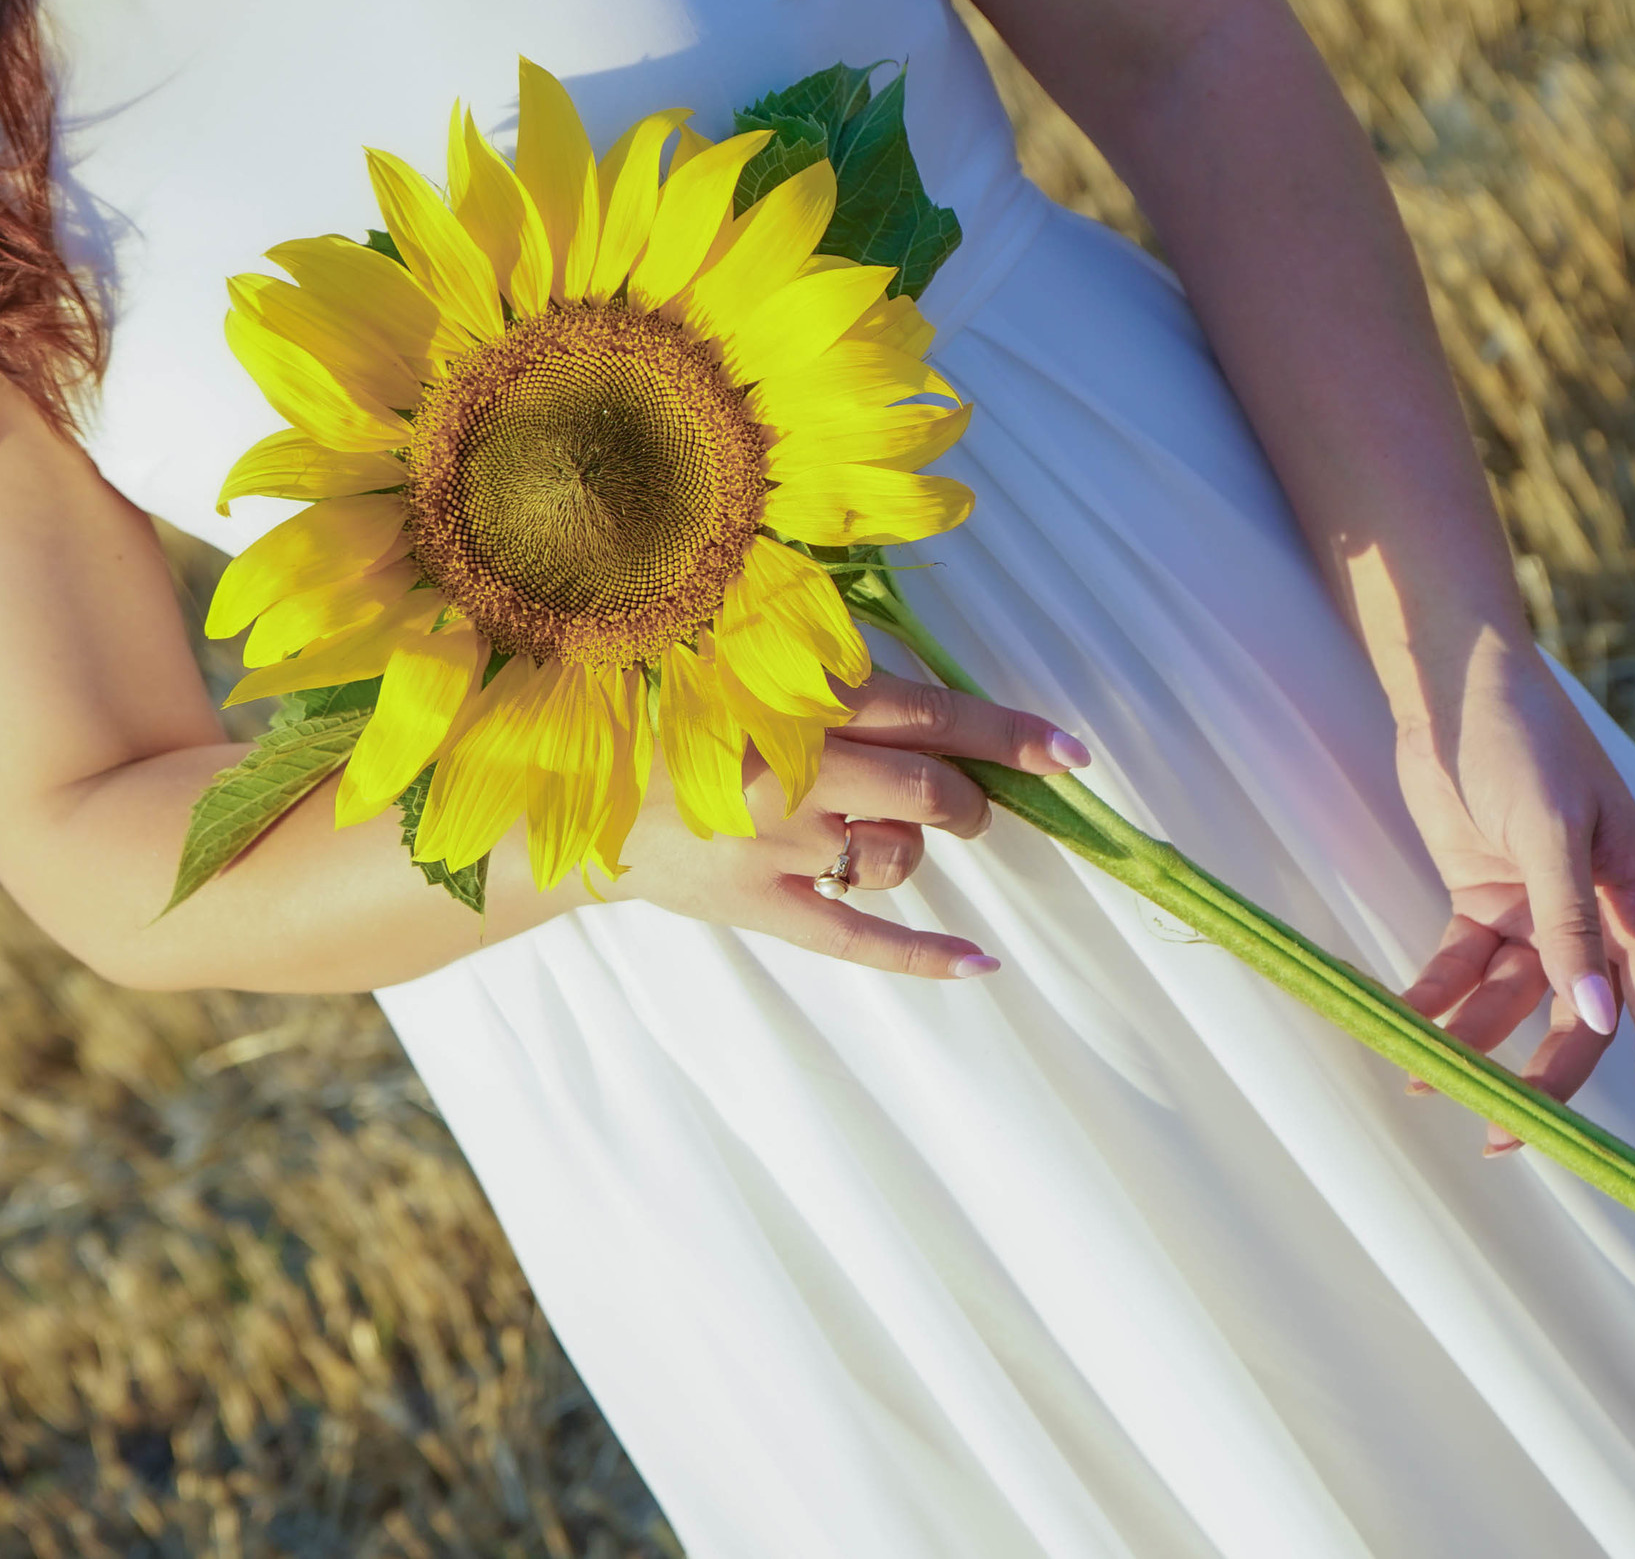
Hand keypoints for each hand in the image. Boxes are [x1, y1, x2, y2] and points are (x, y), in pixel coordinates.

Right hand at [608, 670, 1090, 977]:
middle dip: (967, 798)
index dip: (1010, 735)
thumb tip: (935, 712)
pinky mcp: (764, 907)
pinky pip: (863, 940)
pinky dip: (927, 955)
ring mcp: (781, 848)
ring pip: (900, 858)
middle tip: (966, 802)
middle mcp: (799, 772)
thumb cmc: (662, 719)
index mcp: (798, 702)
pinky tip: (980, 963)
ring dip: (910, 851)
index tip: (1068, 754)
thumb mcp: (743, 671)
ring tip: (862, 838)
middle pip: (932, 790)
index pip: (934, 715)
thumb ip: (831, 681)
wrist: (566, 798)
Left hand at [1389, 646, 1634, 1178]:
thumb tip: (1599, 1017)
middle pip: (1581, 1021)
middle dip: (1544, 1081)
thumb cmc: (1522, 738)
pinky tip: (1398, 1018)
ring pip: (1512, 1002)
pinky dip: (1433, 995)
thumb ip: (1570, 925)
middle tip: (1499, 1134)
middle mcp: (1597, 912)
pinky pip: (1463, 968)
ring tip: (1420, 1077)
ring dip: (1471, 1041)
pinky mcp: (1481, 898)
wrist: (1457, 683)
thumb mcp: (1552, 829)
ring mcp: (1537, 909)